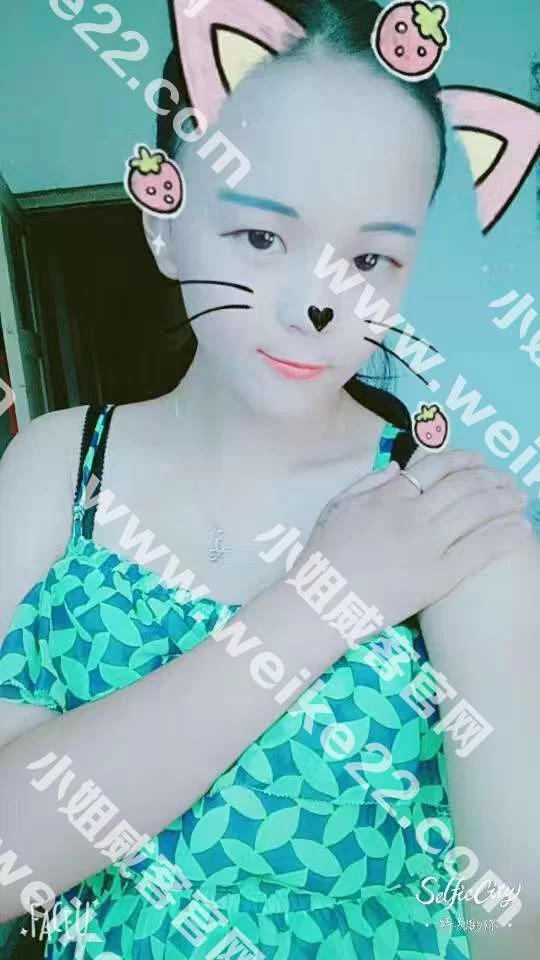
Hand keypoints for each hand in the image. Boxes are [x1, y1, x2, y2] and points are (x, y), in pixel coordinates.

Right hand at [294, 450, 531, 629]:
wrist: (321, 600)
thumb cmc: (322, 557)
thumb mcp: (336, 507)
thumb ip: (367, 482)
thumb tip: (397, 466)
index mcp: (387, 495)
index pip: (434, 467)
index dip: (462, 460)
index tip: (479, 462)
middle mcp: (411, 513)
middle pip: (463, 486)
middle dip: (492, 479)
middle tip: (508, 482)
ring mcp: (426, 545)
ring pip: (476, 512)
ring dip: (504, 501)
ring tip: (519, 499)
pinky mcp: (437, 576)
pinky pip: (479, 550)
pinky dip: (504, 535)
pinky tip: (521, 530)